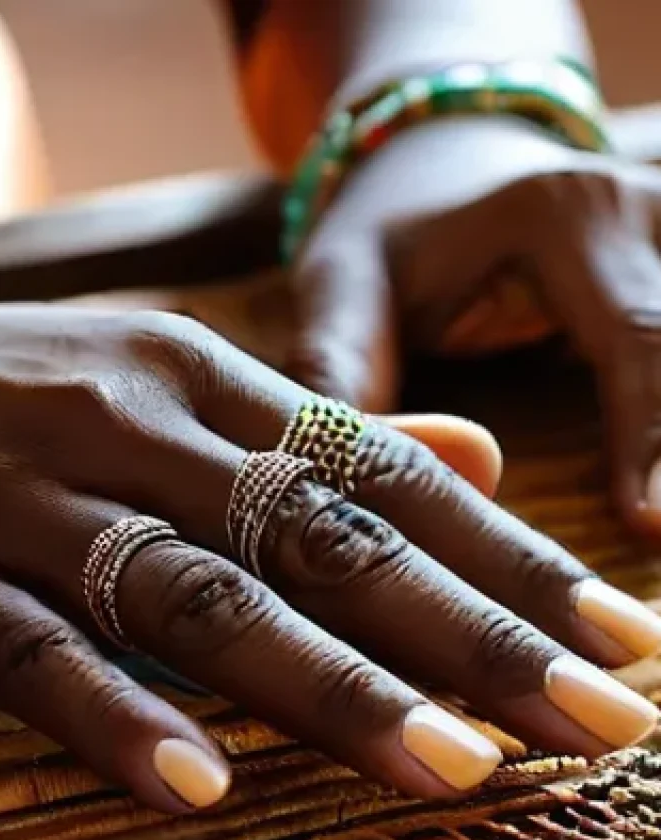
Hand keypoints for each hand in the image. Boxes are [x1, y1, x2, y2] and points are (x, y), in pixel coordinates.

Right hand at [0, 303, 658, 812]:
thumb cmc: (18, 395)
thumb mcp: (172, 382)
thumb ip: (321, 432)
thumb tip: (475, 460)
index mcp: (200, 380)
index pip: (379, 474)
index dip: (505, 559)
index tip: (613, 637)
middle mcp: (129, 431)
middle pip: (316, 541)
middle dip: (464, 636)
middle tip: (595, 718)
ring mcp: (27, 505)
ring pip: (193, 600)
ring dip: (325, 688)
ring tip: (452, 770)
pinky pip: (32, 656)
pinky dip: (115, 718)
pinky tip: (197, 788)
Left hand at [289, 116, 660, 537]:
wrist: (430, 168)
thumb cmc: (382, 241)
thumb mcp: (339, 291)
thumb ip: (345, 376)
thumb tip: (425, 479)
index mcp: (562, 213)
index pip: (638, 336)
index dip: (650, 436)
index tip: (644, 525)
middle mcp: (642, 204)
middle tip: (659, 542)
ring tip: (655, 529)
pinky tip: (656, 479)